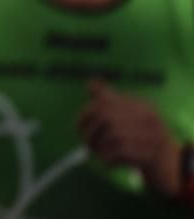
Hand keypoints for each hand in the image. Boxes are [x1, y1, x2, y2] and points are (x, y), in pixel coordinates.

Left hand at [78, 79, 181, 195]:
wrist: (168, 162)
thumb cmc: (142, 136)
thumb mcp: (128, 115)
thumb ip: (109, 101)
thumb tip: (90, 83)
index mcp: (139, 105)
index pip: (106, 100)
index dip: (86, 112)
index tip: (78, 126)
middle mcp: (145, 116)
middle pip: (105, 116)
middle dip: (89, 130)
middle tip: (85, 141)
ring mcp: (149, 134)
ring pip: (111, 135)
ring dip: (97, 147)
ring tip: (97, 153)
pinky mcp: (148, 154)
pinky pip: (118, 153)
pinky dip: (107, 159)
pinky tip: (107, 163)